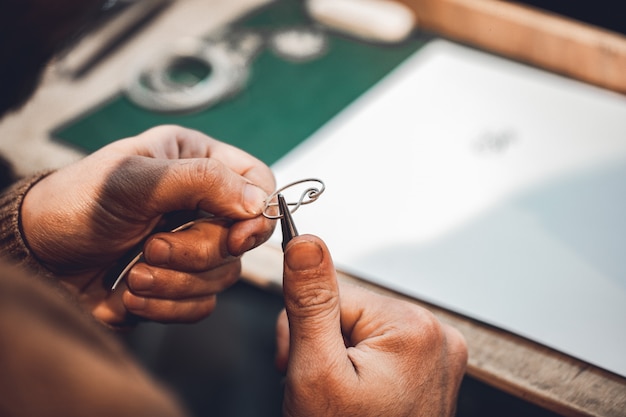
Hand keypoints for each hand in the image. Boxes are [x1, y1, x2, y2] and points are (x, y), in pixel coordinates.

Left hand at [21, 125, 275, 325]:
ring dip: (177, 282)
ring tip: (134, 274)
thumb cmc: (78, 203)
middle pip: (242, 238)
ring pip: (223, 276)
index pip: (258, 182)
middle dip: (195, 253)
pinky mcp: (180, 283)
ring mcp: (192, 246)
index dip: (257, 213)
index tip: (237, 237)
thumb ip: (201, 181)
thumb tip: (259, 203)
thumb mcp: (135, 180)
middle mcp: (203, 204)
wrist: (37, 256)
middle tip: (152, 248)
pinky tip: (133, 293)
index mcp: (198, 163)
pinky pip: (202, 304)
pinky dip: (169, 306)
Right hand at [275, 235, 467, 416]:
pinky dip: (358, 365)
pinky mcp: (431, 367)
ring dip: (338, 356)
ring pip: (361, 327)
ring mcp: (438, 353)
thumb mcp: (316, 371)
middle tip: (321, 387)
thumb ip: (310, 302)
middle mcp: (437, 334)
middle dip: (323, 344)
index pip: (334, 293)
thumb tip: (305, 241)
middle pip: (349, 310)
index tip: (302, 363)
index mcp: (414, 327)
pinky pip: (380, 345)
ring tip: (339, 397)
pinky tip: (356, 395)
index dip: (306, 329)